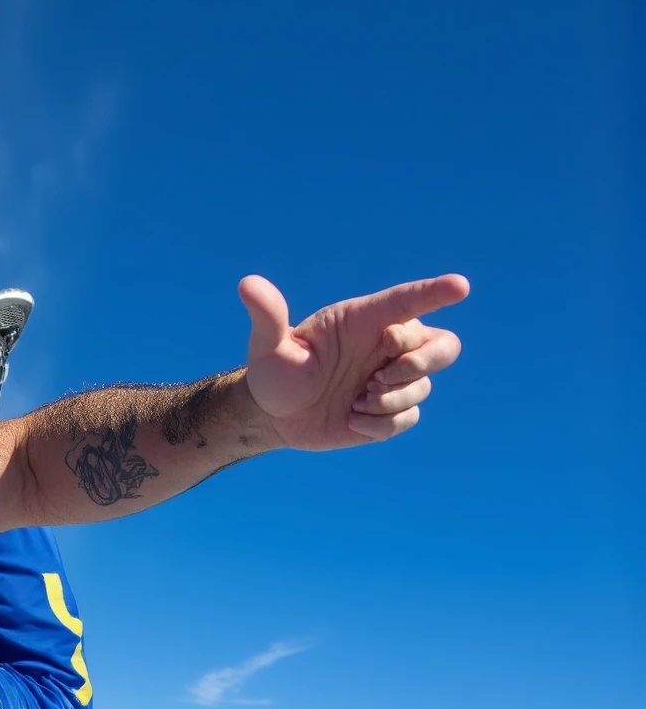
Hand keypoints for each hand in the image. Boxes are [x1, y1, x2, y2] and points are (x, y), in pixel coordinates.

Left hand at [240, 273, 468, 451]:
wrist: (274, 415)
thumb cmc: (272, 372)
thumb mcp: (267, 346)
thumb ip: (268, 316)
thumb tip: (248, 284)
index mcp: (364, 320)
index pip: (407, 301)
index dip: (435, 293)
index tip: (460, 287)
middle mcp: (386, 346)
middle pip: (442, 345)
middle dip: (419, 363)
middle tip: (378, 377)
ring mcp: (392, 378)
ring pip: (424, 386)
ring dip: (390, 399)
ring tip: (354, 400)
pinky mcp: (390, 410)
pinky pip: (408, 417)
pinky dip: (381, 424)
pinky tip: (351, 419)